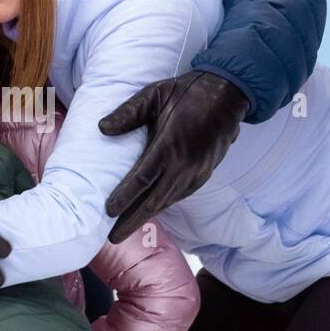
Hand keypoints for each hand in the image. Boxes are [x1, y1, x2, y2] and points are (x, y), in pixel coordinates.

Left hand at [99, 71, 248, 243]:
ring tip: (125, 229)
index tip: (108, 211)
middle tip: (113, 238)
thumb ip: (128, 113)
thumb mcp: (154, 94)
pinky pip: (179, 195)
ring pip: (168, 201)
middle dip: (133, 220)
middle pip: (155, 200)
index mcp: (170, 145)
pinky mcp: (204, 174)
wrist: (227, 95)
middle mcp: (185, 164)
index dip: (124, 197)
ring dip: (147, 216)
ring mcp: (197, 172)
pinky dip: (163, 205)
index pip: (142, 179)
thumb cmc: (186, 92)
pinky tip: (150, 210)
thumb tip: (102, 128)